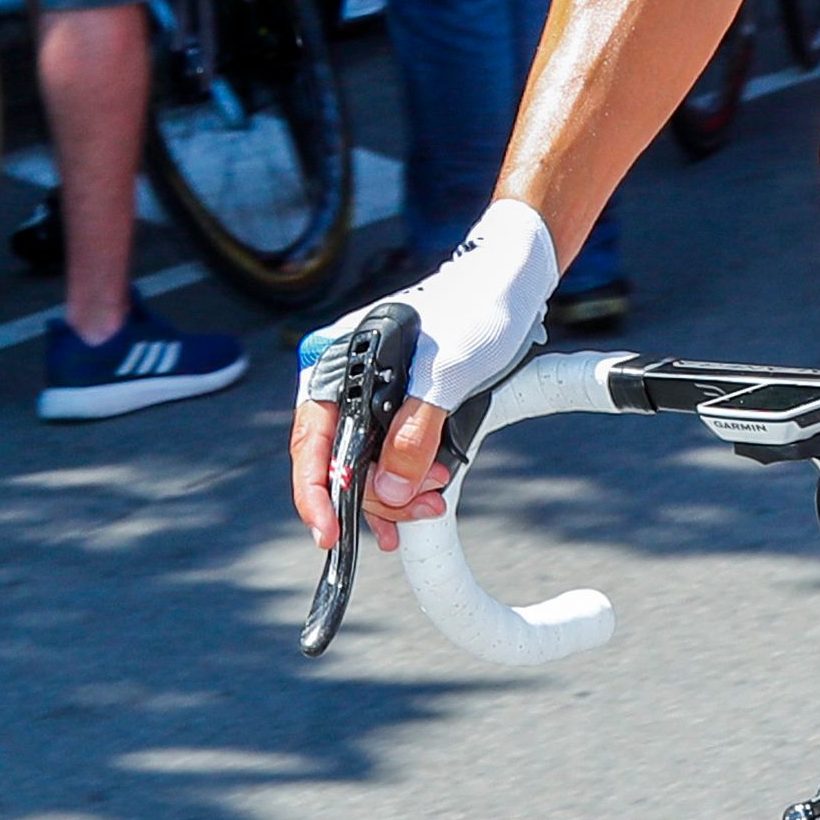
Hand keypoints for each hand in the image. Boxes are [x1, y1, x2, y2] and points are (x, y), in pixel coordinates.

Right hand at [290, 201, 557, 552]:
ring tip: (434, 500)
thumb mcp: (446, 375)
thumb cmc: (476, 312)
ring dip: (398, 492)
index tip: (329, 533)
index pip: (310, 442)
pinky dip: (407, 479)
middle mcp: (348, 382)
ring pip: (368, 464)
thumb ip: (413, 433)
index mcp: (339, 365)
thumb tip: (387, 491)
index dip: (315, 493)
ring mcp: (373, 395)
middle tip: (421, 512)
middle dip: (376, 497)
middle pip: (340, 462)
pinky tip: (427, 494)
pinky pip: (391, 454)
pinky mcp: (400, 404)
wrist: (510, 285)